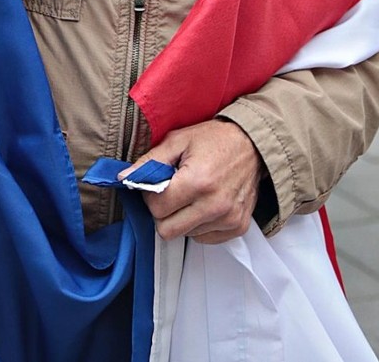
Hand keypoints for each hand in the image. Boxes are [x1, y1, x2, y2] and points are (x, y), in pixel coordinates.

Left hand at [120, 119, 262, 244]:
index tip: (158, 184)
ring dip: (183, 218)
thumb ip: (150, 161)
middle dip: (163, 213)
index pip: (157, 208)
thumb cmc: (214, 139)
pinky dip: (200, 224)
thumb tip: (124, 178)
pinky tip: (206, 203)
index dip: (150, 196)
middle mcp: (214, 205)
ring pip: (186, 235)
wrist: (254, 145)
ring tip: (193, 194)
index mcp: (197, 181)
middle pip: (168, 230)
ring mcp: (228, 219)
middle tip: (171, 194)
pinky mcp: (238, 227)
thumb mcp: (179, 140)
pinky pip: (205, 239)